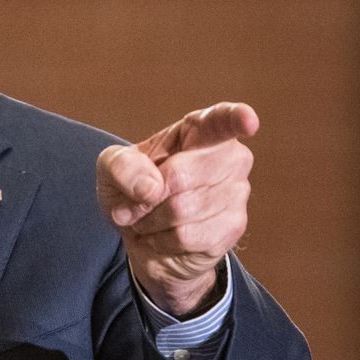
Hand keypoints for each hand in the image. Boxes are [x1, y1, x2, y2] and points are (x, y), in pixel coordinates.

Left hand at [96, 102, 258, 316]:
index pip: (223, 120)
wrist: (146, 237)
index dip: (236, 118)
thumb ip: (123, 167)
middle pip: (182, 176)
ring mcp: (237, 191)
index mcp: (201, 130)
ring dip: (151, 221)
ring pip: (182, 210)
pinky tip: (164, 236)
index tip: (247, 121)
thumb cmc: (135, 190)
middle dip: (147, 197)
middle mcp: (229, 156)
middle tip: (137, 202)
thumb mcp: (112, 169)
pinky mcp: (234, 226)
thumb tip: (151, 188)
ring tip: (150, 219)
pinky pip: (187, 236)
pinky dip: (162, 241)